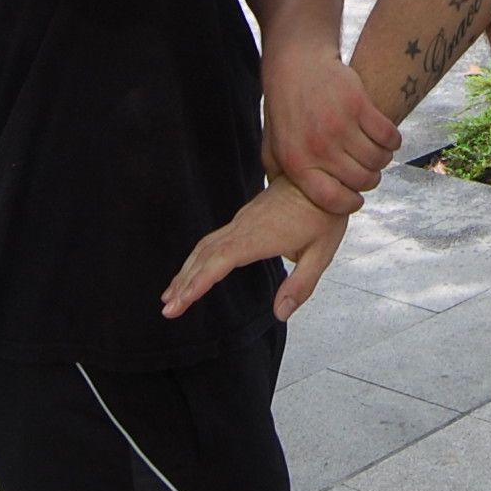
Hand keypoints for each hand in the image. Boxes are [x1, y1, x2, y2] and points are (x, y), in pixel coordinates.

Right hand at [164, 176, 347, 322]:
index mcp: (260, 236)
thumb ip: (300, 286)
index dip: (199, 280)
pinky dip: (197, 258)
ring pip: (205, 247)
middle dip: (184, 283)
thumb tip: (280, 314)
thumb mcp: (321, 253)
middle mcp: (244, 227)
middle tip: (168, 310)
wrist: (319, 176)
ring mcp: (241, 221)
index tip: (182, 299)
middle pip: (205, 256)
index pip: (221, 260)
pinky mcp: (242, 219)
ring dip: (186, 271)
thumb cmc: (323, 215)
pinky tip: (192, 271)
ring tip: (170, 296)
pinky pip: (213, 240)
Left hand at [260, 46, 398, 214]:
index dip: (350, 204)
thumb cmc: (285, 108)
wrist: (297, 64)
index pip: (333, 200)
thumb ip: (279, 177)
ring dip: (383, 159)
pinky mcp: (359, 104)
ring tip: (377, 153)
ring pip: (378, 159)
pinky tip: (387, 137)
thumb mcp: (272, 145)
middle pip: (362, 180)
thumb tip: (286, 207)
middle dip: (370, 180)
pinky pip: (388, 135)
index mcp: (298, 163)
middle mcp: (319, 147)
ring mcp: (340, 125)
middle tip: (369, 171)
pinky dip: (393, 140)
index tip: (357, 199)